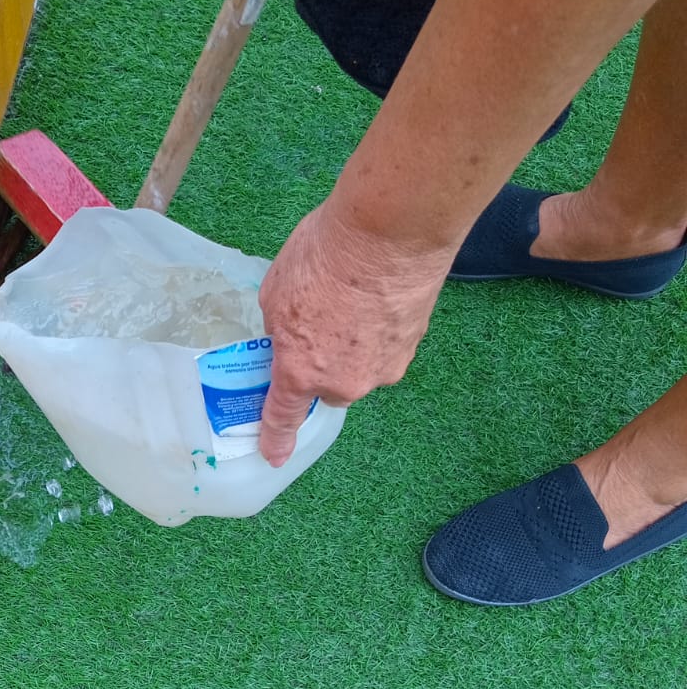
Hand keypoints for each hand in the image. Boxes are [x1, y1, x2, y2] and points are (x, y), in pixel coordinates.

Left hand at [257, 199, 455, 465]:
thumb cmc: (324, 256)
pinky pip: (386, 347)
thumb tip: (287, 336)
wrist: (392, 232)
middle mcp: (345, 381)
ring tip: (350, 300)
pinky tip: (375, 296)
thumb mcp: (276, 290)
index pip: (284, 417)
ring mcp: (385, 366)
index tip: (274, 456)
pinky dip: (378, 329)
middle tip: (317, 323)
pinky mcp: (413, 345)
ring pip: (360, 368)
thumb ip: (277, 327)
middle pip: (328, 388)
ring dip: (353, 346)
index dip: (277, 438)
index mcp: (301, 371)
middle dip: (320, 365)